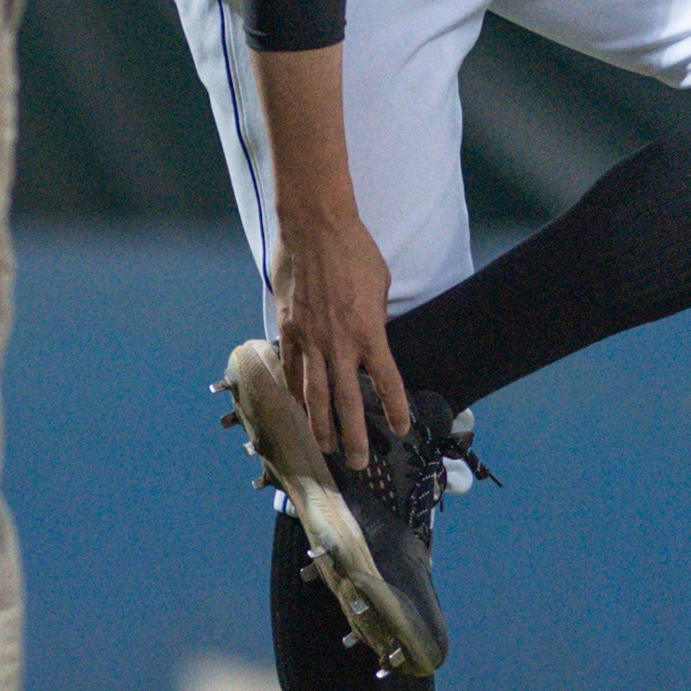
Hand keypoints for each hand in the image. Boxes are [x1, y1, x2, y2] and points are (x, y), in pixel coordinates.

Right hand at [271, 193, 409, 465]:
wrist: (315, 227)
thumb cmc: (354, 251)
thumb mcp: (380, 285)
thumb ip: (375, 318)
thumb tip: (370, 337)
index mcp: (369, 332)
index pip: (387, 382)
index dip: (396, 409)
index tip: (402, 429)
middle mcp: (339, 343)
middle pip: (347, 402)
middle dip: (353, 436)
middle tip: (356, 462)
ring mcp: (310, 339)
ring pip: (314, 394)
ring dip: (320, 425)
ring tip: (324, 447)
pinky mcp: (288, 329)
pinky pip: (291, 369)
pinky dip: (294, 392)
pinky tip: (297, 408)